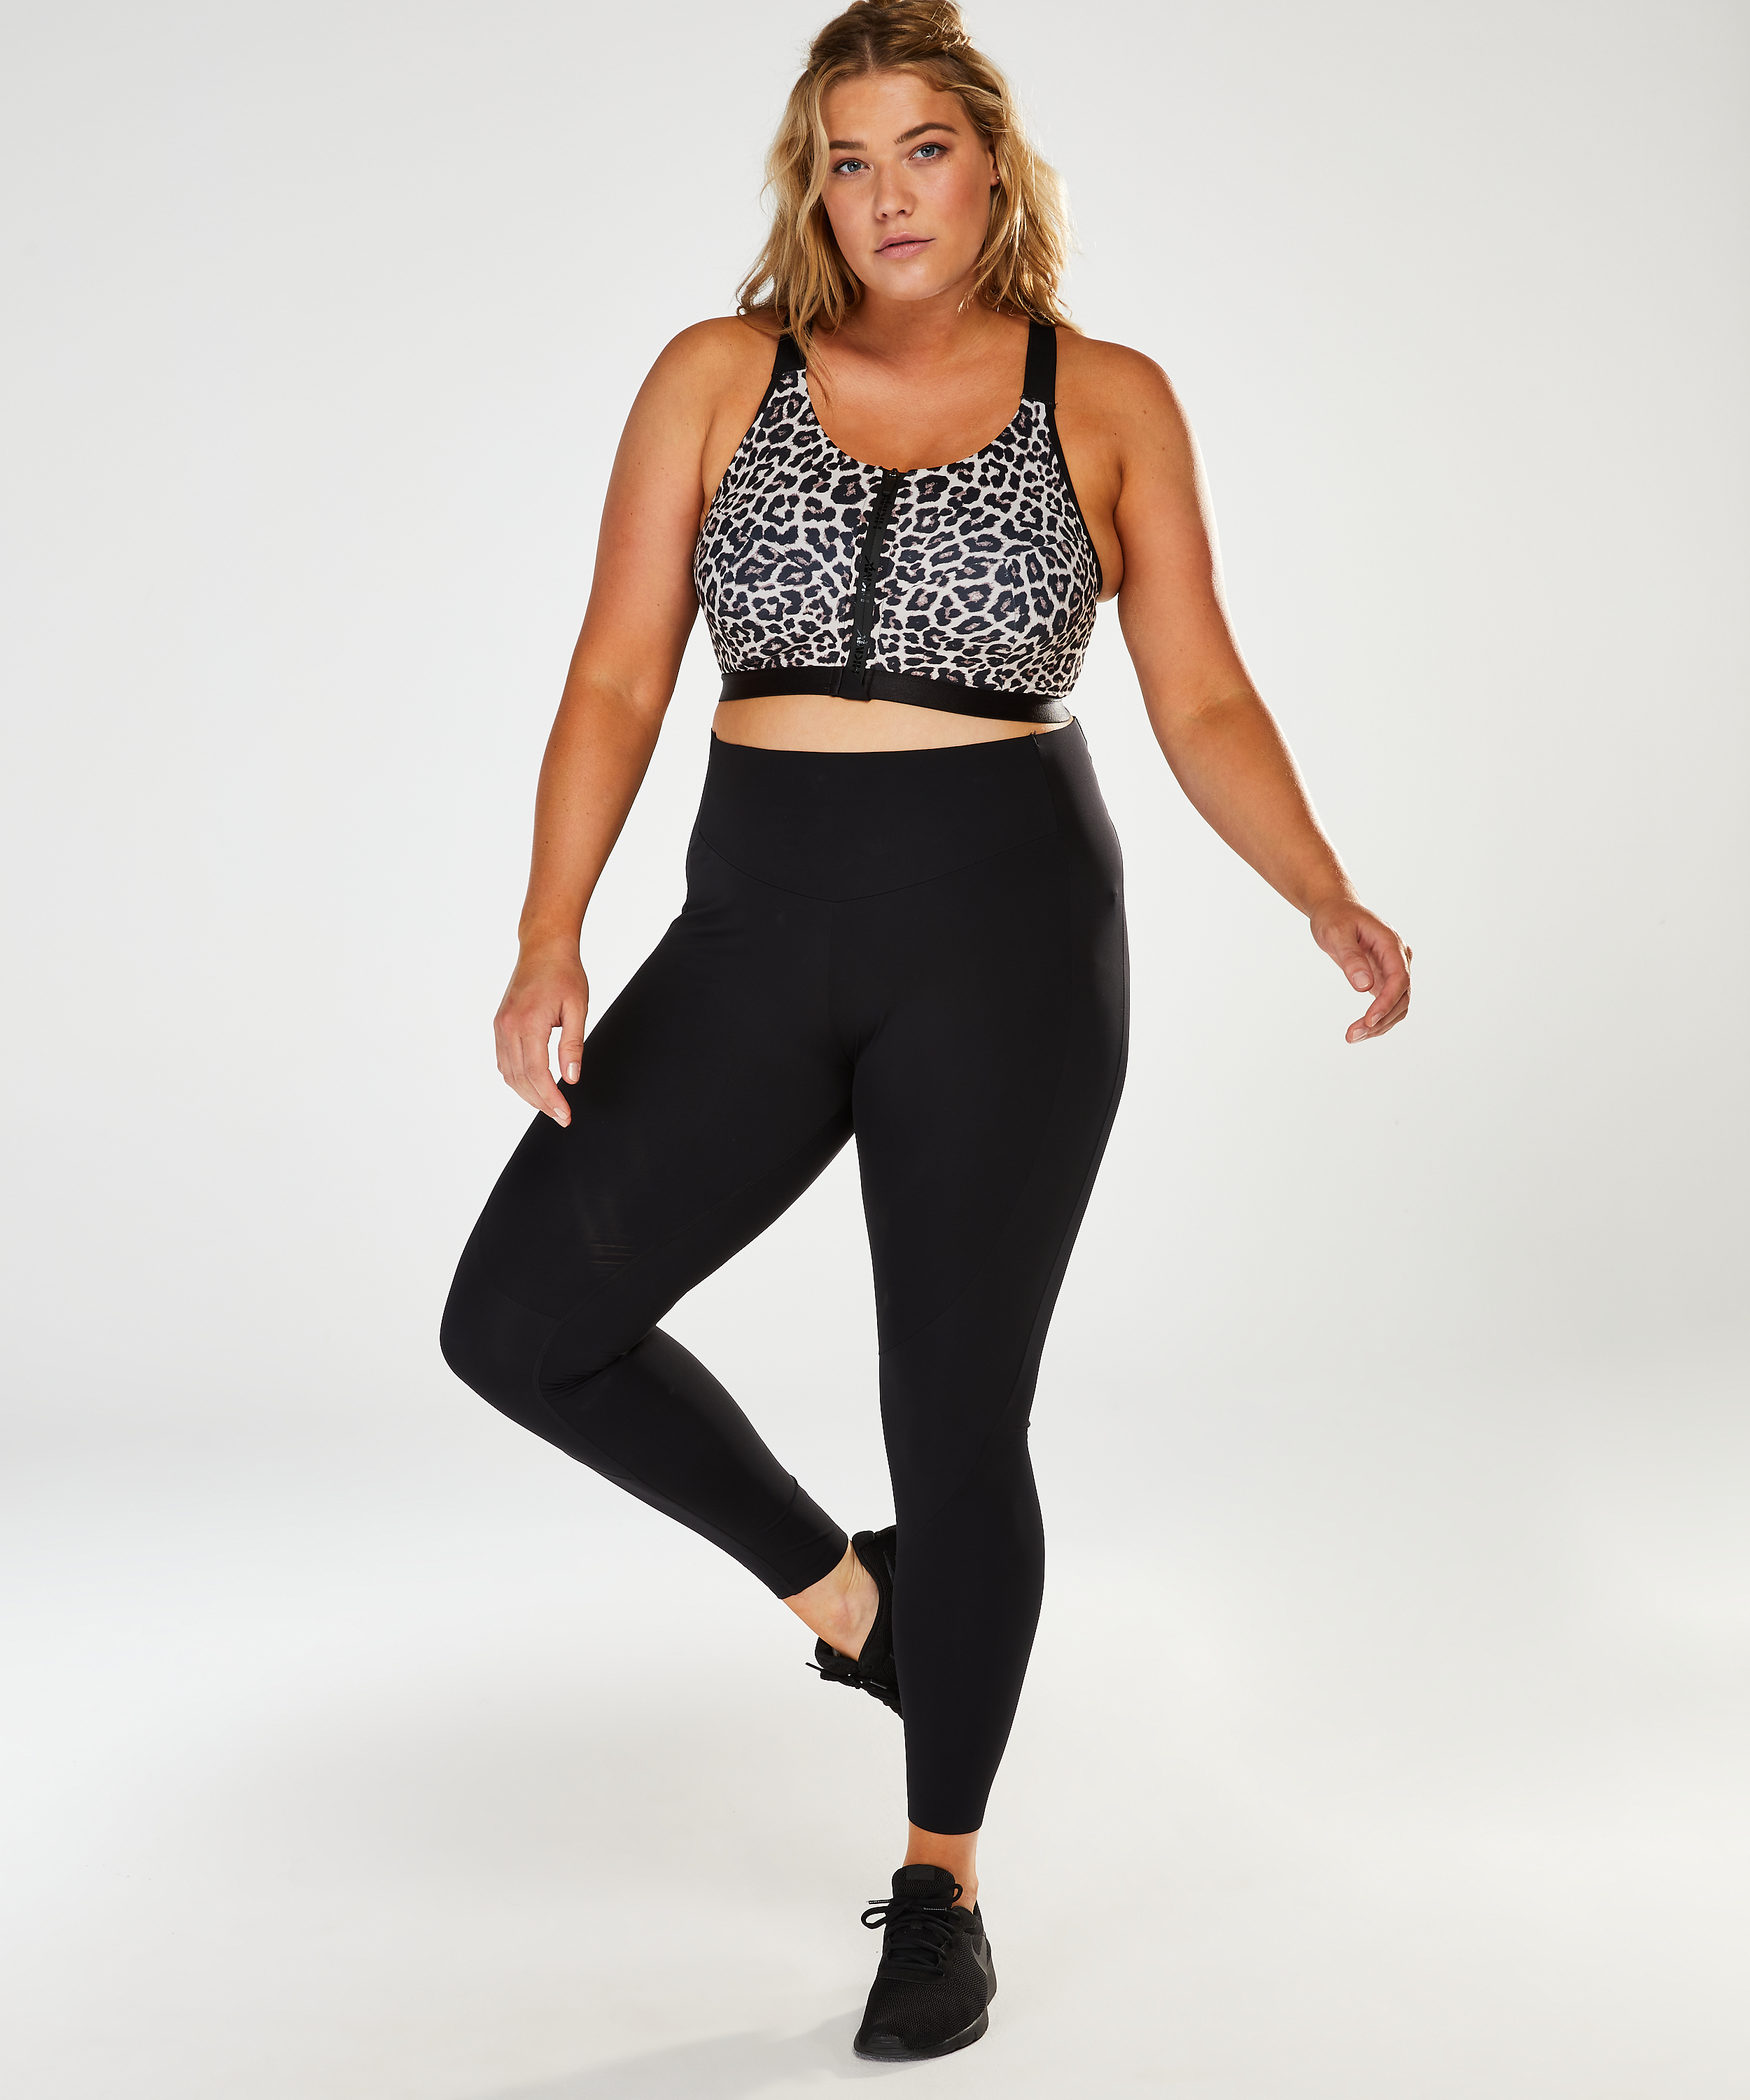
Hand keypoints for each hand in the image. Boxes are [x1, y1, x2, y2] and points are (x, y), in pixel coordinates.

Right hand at [494, 940, 589, 1124]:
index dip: (551, 1099)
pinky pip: (503, 1061)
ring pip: (509, 1073)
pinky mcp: (499, 1024)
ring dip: (528, 1094)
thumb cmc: (564, 974)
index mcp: (528, 1022)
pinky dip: (517, 1078)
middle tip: (561, 1116)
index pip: (537, 1073)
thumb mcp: (577, 1008)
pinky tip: (533, 1086)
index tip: (565, 1115)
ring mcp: (500, 1026)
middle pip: (521, 1078)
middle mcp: (508, 1026)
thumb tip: (571, 1078)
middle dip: (541, 1103)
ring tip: (549, 1106)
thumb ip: (573, 1045)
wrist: (543, 948)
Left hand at [1310, 900, 1411, 1042]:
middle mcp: (1398, 958)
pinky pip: (1388, 1004)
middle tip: (1352, 1036)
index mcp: (1391, 944)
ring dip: (1381, 1024)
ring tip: (1353, 1036)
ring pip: (1398, 1005)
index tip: (1368, 1021)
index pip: (1399, 979)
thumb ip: (1351, 958)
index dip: (1386, 1002)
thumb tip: (1364, 986)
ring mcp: (1393, 969)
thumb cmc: (1335, 917)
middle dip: (1381, 1019)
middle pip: (1402, 997)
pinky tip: (1360, 1030)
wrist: (1335, 909)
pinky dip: (1378, 1019)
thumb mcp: (1336, 933)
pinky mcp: (1384, 978)